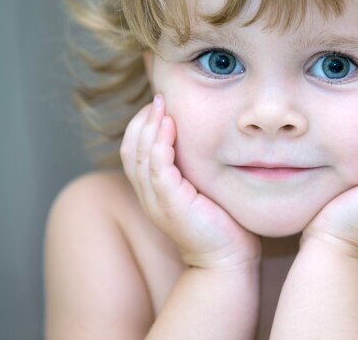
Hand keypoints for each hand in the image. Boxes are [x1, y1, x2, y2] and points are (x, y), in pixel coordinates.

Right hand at [120, 95, 260, 269]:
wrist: (227, 259)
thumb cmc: (222, 223)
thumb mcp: (202, 190)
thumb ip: (194, 169)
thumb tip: (206, 140)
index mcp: (153, 193)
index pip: (133, 152)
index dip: (141, 126)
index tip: (158, 105)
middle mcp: (149, 197)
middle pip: (130, 150)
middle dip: (141, 120)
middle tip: (158, 98)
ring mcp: (157, 202)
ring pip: (139, 155)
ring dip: (149, 126)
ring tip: (161, 104)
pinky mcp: (172, 204)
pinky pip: (157, 168)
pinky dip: (160, 143)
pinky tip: (171, 125)